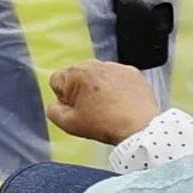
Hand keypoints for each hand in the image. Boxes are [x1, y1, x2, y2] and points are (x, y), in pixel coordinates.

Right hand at [45, 60, 162, 146]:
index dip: (63, 97)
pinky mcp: (132, 72)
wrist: (139, 127)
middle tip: (91, 111)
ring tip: (108, 109)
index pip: (57, 80)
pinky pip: (117, 78)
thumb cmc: (105, 124)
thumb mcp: (68, 124)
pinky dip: (117, 88)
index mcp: (75, 74)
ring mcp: (115, 67)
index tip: (75, 108)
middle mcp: (95, 64)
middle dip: (80, 91)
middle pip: (78, 77)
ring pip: (98, 77)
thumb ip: (52, 110)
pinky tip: (120, 104)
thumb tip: (54, 104)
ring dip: (99, 89)